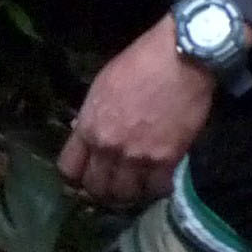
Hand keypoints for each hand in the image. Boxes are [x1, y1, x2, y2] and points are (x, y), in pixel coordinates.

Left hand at [60, 20, 216, 207]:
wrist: (182, 56)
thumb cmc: (141, 62)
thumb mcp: (102, 86)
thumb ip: (92, 117)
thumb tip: (84, 133)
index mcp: (88, 127)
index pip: (69, 170)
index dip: (76, 177)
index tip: (86, 176)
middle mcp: (108, 147)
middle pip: (96, 188)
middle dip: (101, 191)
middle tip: (112, 187)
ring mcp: (137, 156)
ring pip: (124, 195)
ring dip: (129, 194)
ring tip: (136, 187)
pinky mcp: (166, 159)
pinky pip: (156, 189)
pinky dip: (156, 189)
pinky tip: (159, 182)